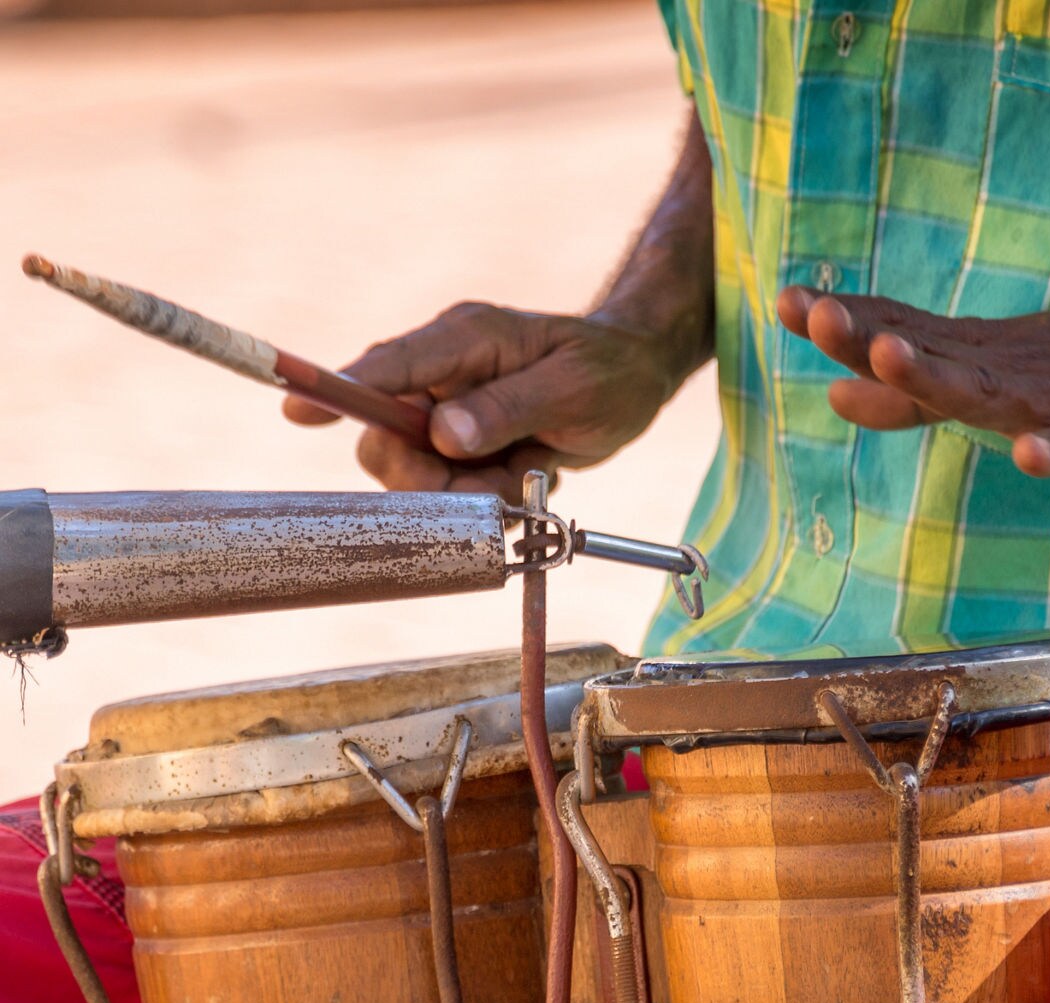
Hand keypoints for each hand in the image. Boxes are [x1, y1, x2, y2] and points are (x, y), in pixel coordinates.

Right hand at [284, 302, 680, 503]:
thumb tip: (443, 435)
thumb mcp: (571, 389)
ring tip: (525, 469)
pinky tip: (526, 472)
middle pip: (387, 438)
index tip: (296, 409)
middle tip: (490, 482)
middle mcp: (443, 374)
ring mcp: (448, 411)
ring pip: (418, 476)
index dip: (339, 390)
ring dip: (470, 491)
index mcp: (462, 340)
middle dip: (429, 478)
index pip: (386, 367)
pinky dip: (488, 495)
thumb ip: (507, 409)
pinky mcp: (460, 444)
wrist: (633, 379)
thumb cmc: (607, 371)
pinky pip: (451, 490)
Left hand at [777, 285, 1049, 493]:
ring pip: (990, 394)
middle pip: (928, 355)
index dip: (845, 323)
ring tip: (891, 354)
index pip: (900, 336)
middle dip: (872, 336)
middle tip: (820, 315)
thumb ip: (909, 398)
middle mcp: (1006, 373)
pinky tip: (1031, 456)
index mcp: (973, 362)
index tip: (789, 302)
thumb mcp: (984, 383)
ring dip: (937, 375)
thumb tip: (833, 393)